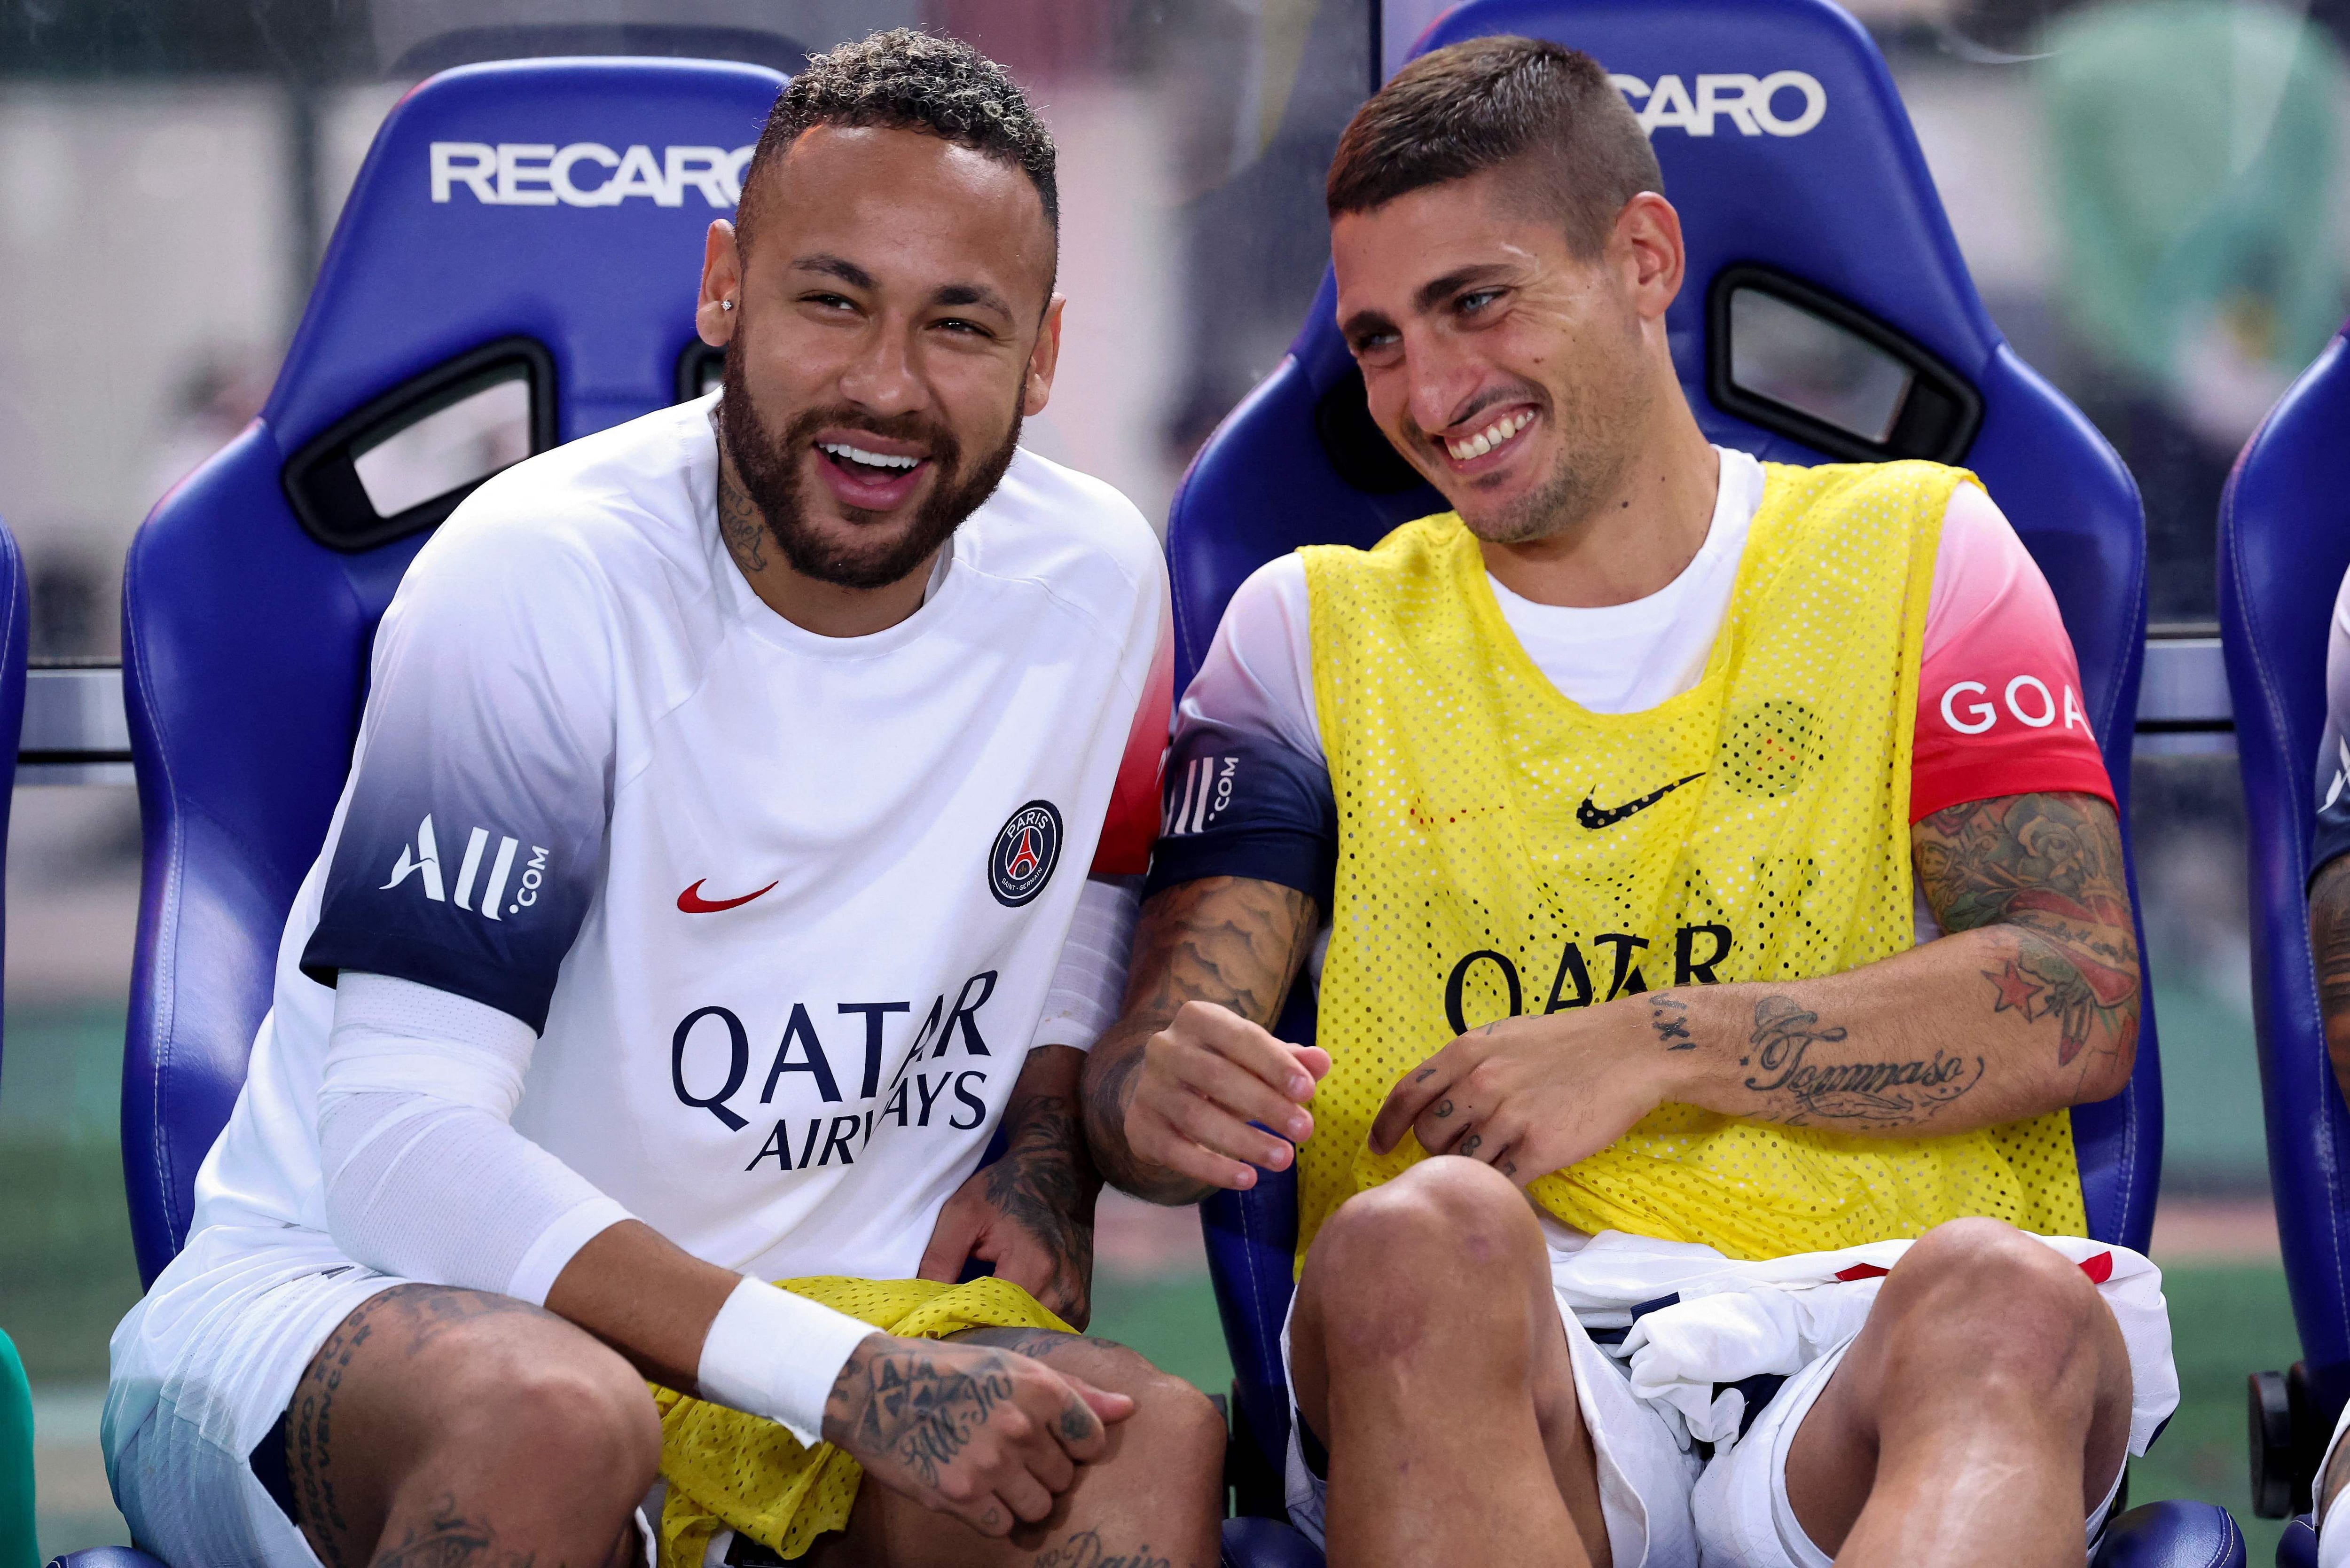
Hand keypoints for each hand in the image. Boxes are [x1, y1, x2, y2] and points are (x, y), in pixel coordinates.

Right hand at [823, 1332, 1134, 1535]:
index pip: (1092, 1439)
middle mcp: (1020, 1427)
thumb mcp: (1015, 1365)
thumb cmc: (951, 1371)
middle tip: (1013, 1453)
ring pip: (1039, 1508)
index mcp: (1040, 1389)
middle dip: (1045, 1470)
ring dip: (1022, 1497)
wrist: (876, 1389)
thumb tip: (1129, 1409)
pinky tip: (975, 1488)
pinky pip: (1002, 1525)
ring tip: (997, 1474)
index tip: (1052, 1439)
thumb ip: (1077, 1390)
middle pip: (1064, 1478)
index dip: (1075, 1443)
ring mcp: (990, 1465)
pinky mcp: (961, 1496)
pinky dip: (992, 1514)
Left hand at [917, 1150, 1096, 1327]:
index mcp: (1035, 1267)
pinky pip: (1045, 1334)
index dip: (958, 1325)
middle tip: (951, 1324)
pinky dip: (1022, 1329)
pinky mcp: (1080, 1308)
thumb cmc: (1007, 1189)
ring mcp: (1075, 1303)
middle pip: (1009, 1336)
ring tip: (977, 1316)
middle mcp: (1062, 1292)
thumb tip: (919, 1307)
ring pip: (1026, 1339)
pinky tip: (1005, 1313)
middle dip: (976, 1334)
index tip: (935, 1324)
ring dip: (1000, 1333)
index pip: (989, 1320)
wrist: (1059, 1174)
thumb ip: (939, 1259)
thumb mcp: (963, 1212)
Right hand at [1118, 999, 1331, 1189]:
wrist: (1160, 1093)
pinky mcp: (1140, 1127)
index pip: (1241, 1037)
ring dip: (1245, 1141)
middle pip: (1218, 1077)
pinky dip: (1213, 1168)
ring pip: (1197, 1116)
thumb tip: (1322, 1063)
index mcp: (1198, 1018)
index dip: (1275, 1064)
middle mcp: (1166, 1047)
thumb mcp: (1253, 1058)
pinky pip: (1176, 1151)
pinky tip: (1247, 1179)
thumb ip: (1288, 1059)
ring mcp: (1149, 1088)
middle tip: (1305, 1130)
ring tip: (1284, 1159)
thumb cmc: (1221, 1068)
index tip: (1308, 1091)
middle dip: (1266, 1105)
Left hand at [1369, 1000, 1684, 1185]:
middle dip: (1435, 1148)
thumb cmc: (1566, 1042)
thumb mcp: (1504, 1036)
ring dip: (1468, 1169)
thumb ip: (1466, 1064)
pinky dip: (1499, 1186)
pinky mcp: (1538, 1148)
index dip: (1386, 1126)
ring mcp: (1508, 1117)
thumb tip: (1432, 1094)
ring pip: (1460, 1162)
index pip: (1406, 1094)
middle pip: (1429, 1135)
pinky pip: (1499, 1181)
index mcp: (1467, 1052)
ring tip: (1490, 1161)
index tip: (1379, 1147)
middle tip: (1458, 1149)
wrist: (1627, 1050)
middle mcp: (1480, 1083)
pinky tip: (1512, 1178)